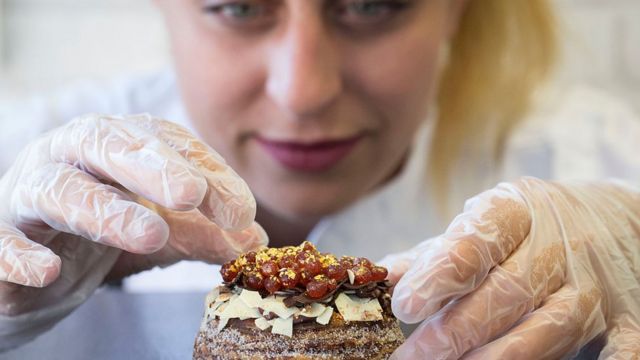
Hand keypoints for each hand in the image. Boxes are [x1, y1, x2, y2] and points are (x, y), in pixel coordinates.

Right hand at [0, 114, 265, 315]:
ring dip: (106, 210)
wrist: (28, 266)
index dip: (205, 172)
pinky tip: (48, 272)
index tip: (242, 210)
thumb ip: (202, 233)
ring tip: (150, 234)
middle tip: (193, 193)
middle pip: (108, 145)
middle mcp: (71, 157)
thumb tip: (255, 239)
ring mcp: (28, 193)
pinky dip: (19, 255)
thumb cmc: (97, 235)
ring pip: (60, 189)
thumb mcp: (159, 232)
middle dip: (153, 166)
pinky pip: (0, 240)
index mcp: (115, 146)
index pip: (165, 144)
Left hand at [380, 177, 639, 358]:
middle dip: (455, 331)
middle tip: (411, 357)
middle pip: (505, 292)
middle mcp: (557, 244)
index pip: (474, 243)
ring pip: (549, 327)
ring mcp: (594, 283)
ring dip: (498, 356)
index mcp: (514, 212)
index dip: (438, 276)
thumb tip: (379, 276)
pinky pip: (620, 347)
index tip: (405, 304)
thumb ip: (434, 254)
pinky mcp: (625, 318)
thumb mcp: (482, 226)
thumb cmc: (530, 230)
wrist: (615, 221)